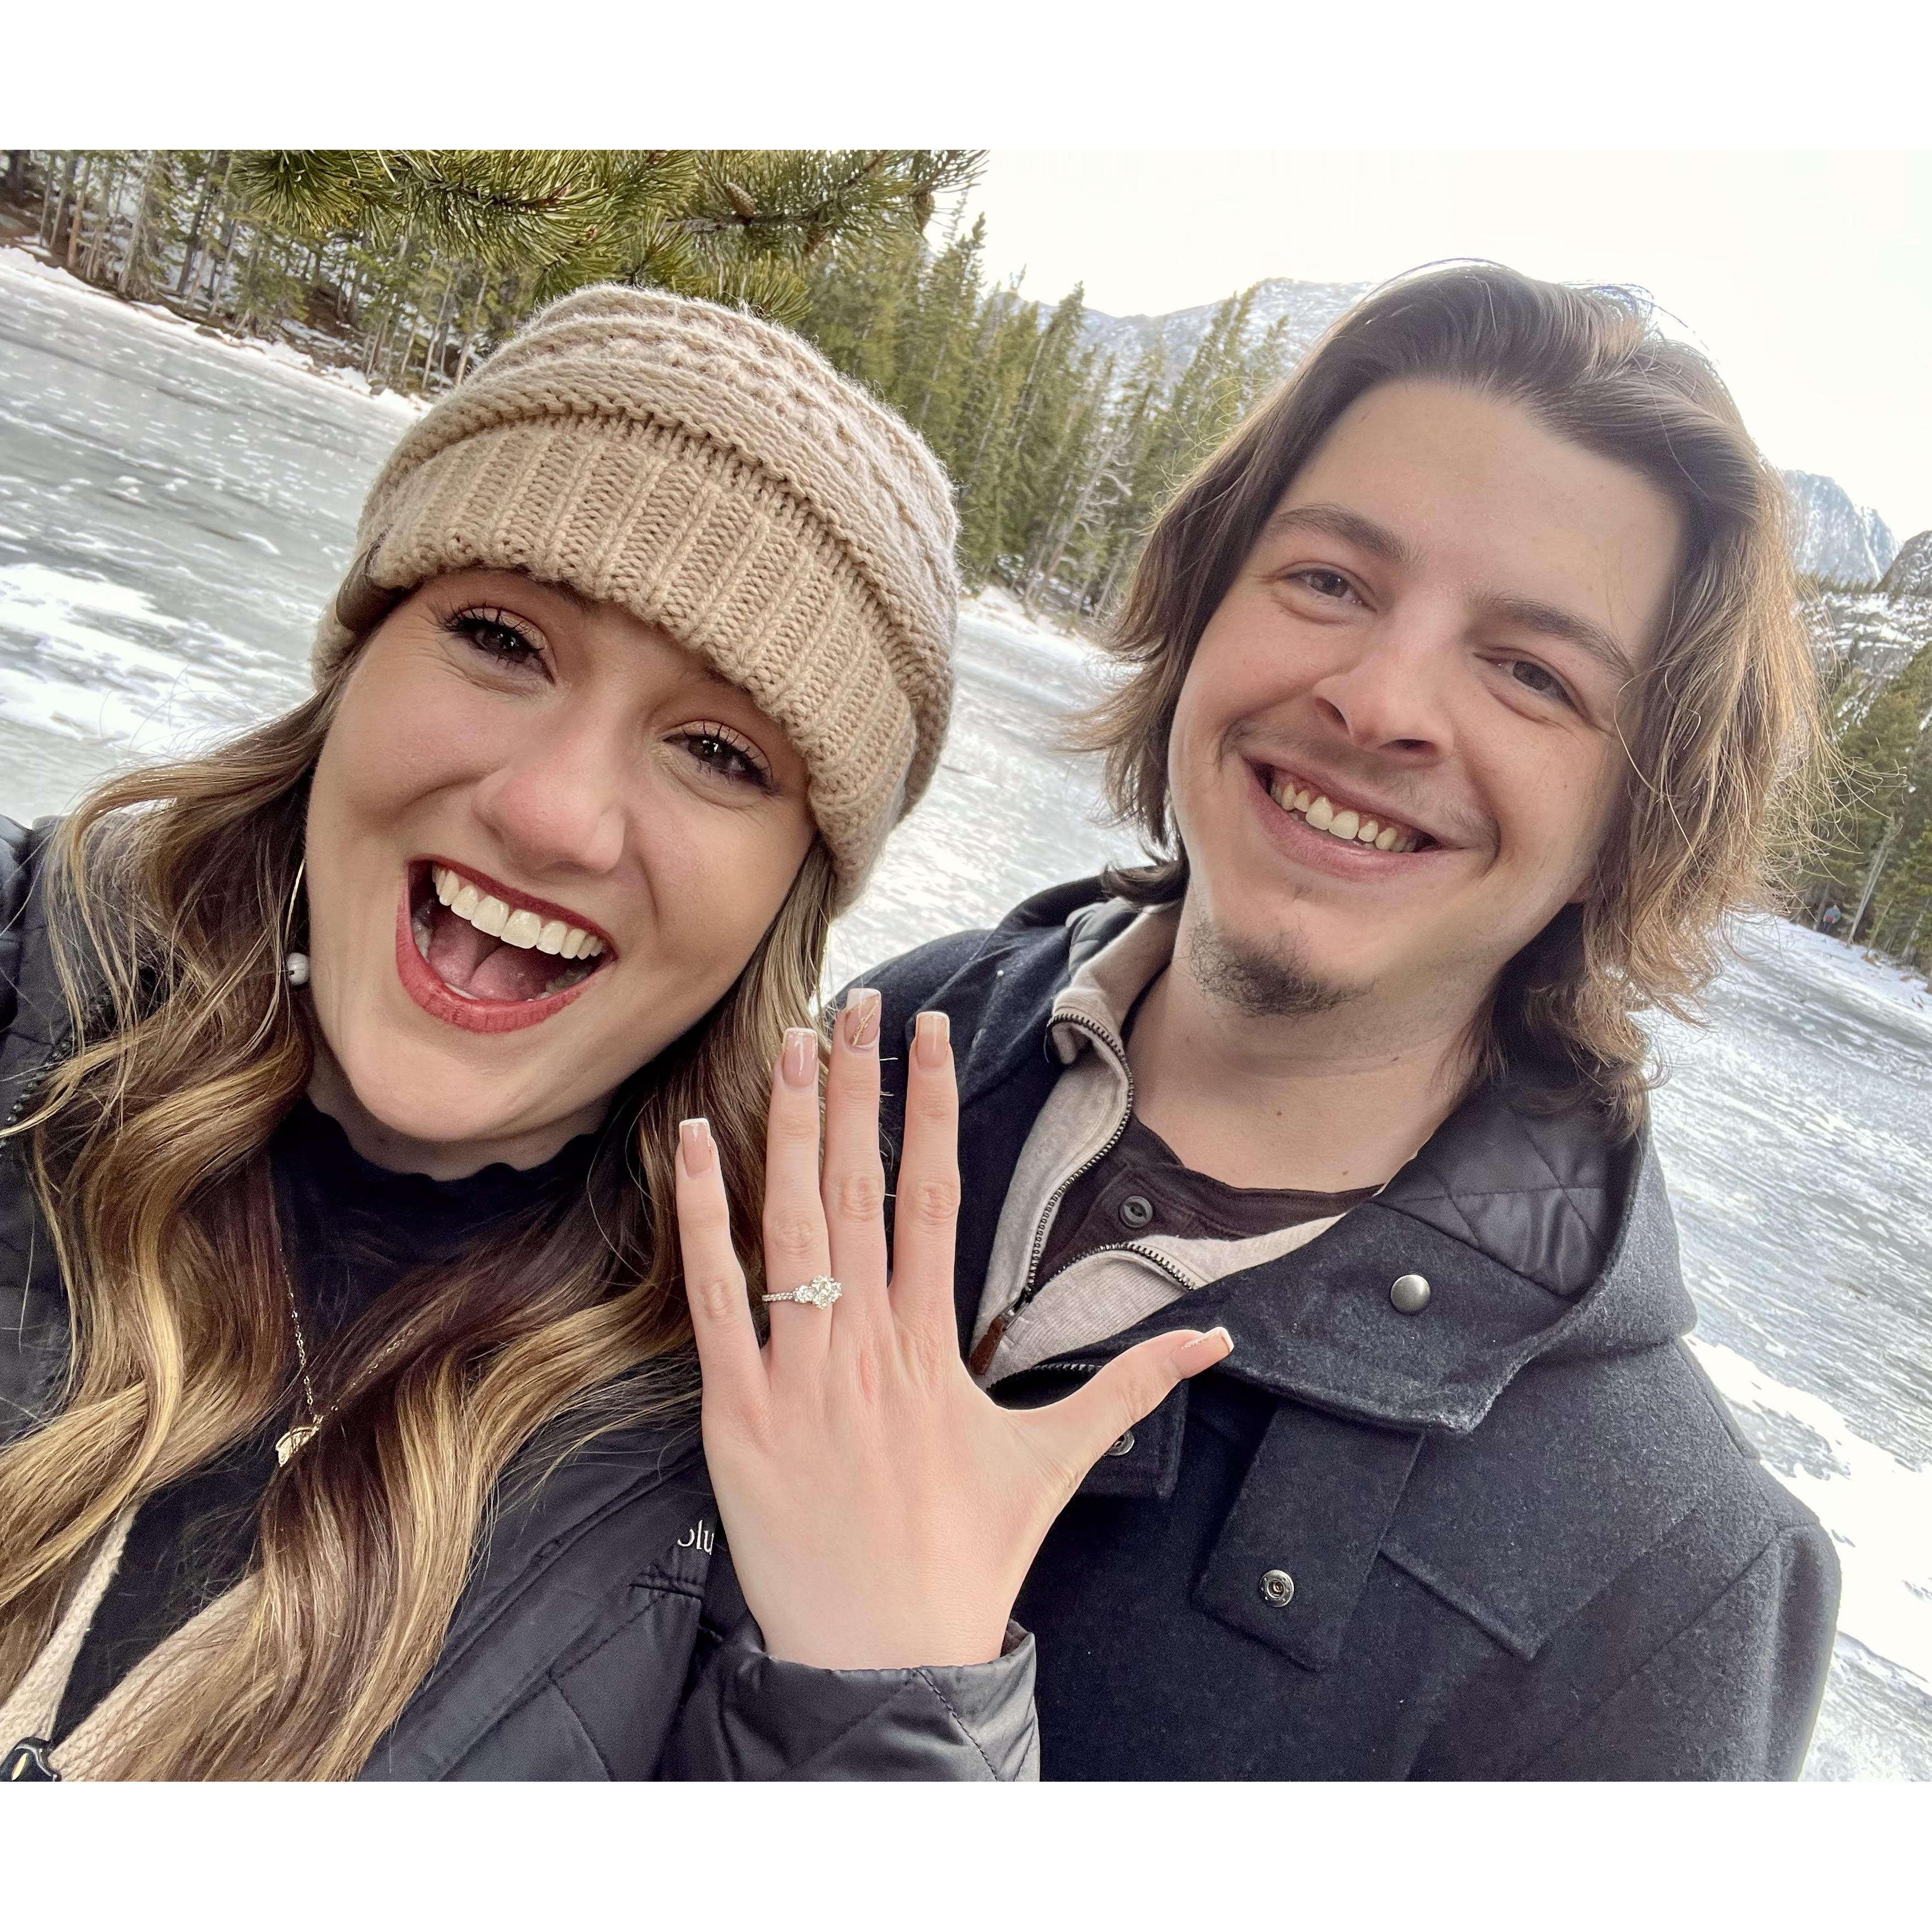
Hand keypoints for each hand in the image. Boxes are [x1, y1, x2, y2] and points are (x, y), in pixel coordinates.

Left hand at [673, 987, 1232, 1669]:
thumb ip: (1131, 1389)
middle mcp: (867, 1345)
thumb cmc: (968, 1562)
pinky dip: (703, 1221)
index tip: (931, 1036)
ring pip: (791, 1227)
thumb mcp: (1055, 1466)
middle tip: (856, 1006)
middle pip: (861, 1189)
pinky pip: (717, 1303)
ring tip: (791, 1046)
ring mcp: (797, 1376)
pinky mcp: (736, 1414)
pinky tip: (694, 1146)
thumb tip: (1216, 1337)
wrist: (885, 1662)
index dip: (931, 1108)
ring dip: (790, 1129)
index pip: (935, 1197)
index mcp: (935, 1348)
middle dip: (859, 1089)